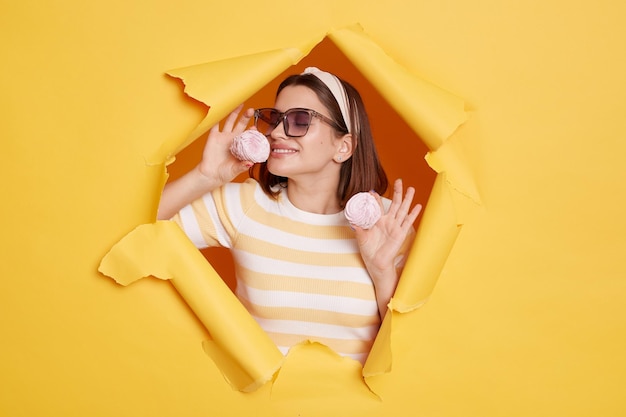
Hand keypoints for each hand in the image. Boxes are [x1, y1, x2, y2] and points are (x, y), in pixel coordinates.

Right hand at [156, 104, 254, 219]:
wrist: (210, 175)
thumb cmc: (225, 173)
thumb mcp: (235, 170)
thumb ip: (242, 166)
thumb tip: (250, 163)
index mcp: (240, 146)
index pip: (248, 135)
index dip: (252, 131)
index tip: (255, 127)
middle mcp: (233, 139)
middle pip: (240, 125)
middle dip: (246, 117)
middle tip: (251, 110)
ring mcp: (223, 137)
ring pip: (229, 121)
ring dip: (234, 113)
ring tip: (240, 105)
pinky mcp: (213, 137)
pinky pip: (215, 125)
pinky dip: (217, 117)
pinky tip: (220, 109)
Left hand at [354, 179, 421, 287]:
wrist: (376, 262)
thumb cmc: (369, 250)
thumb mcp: (361, 238)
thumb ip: (358, 229)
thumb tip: (352, 221)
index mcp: (378, 221)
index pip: (378, 206)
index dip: (377, 199)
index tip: (373, 190)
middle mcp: (388, 222)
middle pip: (394, 204)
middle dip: (397, 192)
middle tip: (399, 180)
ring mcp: (395, 227)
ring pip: (403, 210)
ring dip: (407, 199)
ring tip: (411, 188)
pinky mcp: (401, 234)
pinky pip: (408, 222)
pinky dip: (413, 214)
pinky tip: (418, 206)